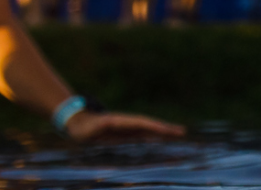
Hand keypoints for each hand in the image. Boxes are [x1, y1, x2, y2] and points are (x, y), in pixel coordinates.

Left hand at [65, 111, 186, 140]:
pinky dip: (155, 137)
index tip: (166, 129)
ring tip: (179, 134)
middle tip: (182, 132)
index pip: (141, 123)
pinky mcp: (126, 134)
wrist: (78, 124)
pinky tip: (163, 140)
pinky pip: (144, 135)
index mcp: (121, 120)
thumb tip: (103, 124)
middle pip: (150, 126)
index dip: (154, 126)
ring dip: (163, 133)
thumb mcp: (87, 127)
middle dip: (165, 129)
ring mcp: (128, 128)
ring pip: (150, 131)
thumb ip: (96, 126)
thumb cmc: (82, 128)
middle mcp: (128, 123)